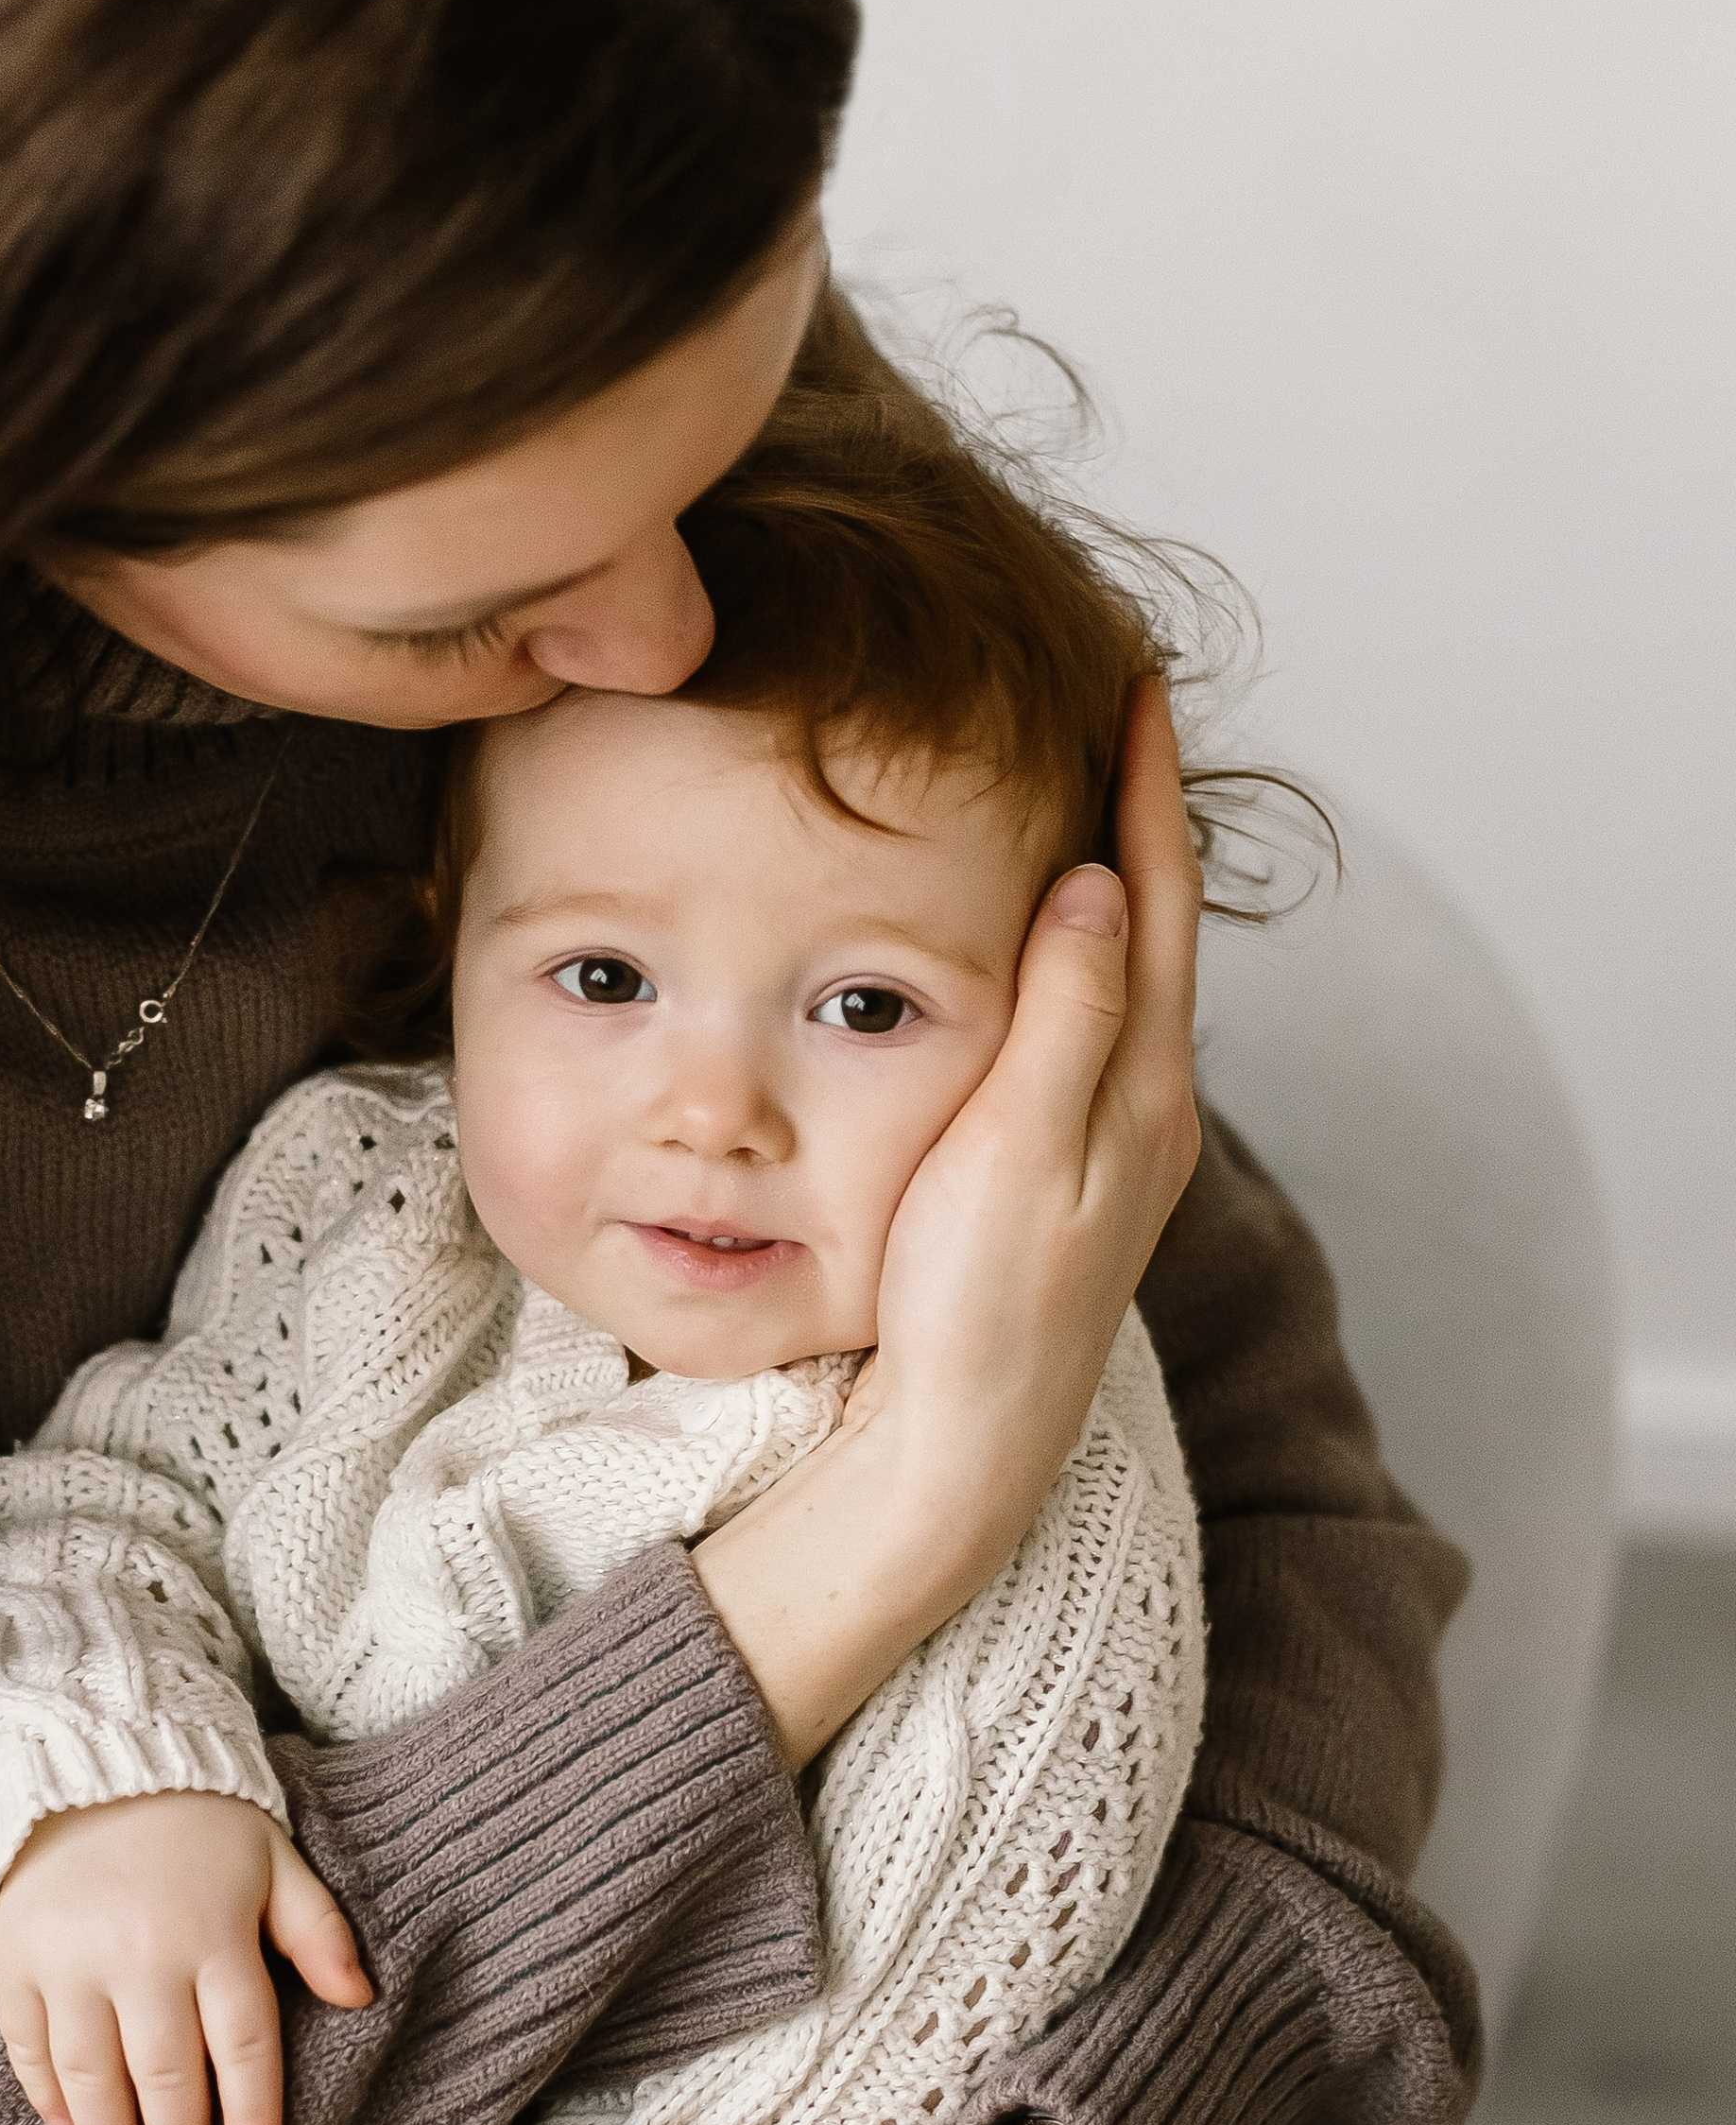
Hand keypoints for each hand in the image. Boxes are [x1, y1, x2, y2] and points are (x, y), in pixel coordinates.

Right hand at [0, 1790, 372, 2124]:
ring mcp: (70, 1959)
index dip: (253, 2115)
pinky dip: (46, 2091)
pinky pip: (29, 2042)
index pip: (242, 2045)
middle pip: (166, 2073)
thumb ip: (317, 1929)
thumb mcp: (275, 1859)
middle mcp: (140, 1952)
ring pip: (92, 2073)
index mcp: (213, 1932)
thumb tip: (360, 1997)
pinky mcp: (17, 1957)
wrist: (96, 1759)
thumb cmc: (201, 1822)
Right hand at [696, 676, 1201, 1763]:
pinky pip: (1097, 1019)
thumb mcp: (1018, 1150)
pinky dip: (1084, 948)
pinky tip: (1045, 938)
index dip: (1147, 789)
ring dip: (1114, 874)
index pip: (1156, 900)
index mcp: (1140, 1086)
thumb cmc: (976, 1302)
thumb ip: (1067, 1017)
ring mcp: (1116, 1141)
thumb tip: (1102, 881)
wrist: (966, 1439)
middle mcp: (1146, 1105)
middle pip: (1157, 923)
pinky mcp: (1076, 1168)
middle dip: (1138, 812)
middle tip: (1112, 709)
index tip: (1137, 685)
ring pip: (1130, 971)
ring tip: (1078, 794)